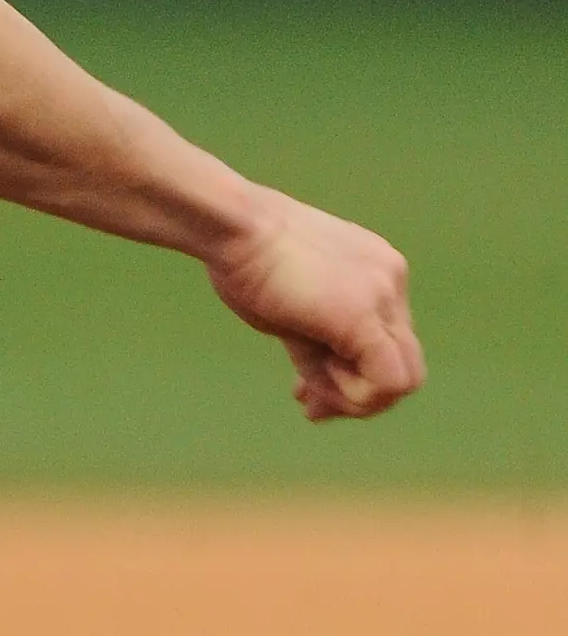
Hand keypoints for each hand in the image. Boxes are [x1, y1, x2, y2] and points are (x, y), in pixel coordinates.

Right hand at [203, 193, 424, 421]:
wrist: (233, 227)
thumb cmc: (245, 259)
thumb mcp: (291, 310)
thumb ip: (318, 344)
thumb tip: (320, 395)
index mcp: (377, 274)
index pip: (389, 342)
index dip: (356, 376)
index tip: (307, 389)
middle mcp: (393, 283)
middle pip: (403, 363)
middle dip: (359, 395)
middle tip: (312, 408)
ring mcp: (386, 297)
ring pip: (403, 378)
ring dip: (355, 399)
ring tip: (308, 397)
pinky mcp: (365, 317)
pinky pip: (388, 380)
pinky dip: (356, 397)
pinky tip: (315, 390)